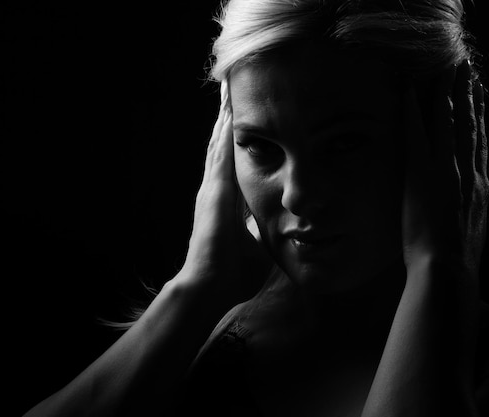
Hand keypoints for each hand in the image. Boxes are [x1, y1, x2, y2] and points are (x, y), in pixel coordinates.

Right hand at [176, 81, 272, 303]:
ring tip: (229, 89)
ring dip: (225, 117)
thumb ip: (261, 232)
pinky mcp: (214, 194)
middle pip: (222, 145)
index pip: (232, 161)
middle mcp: (216, 190)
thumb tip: (278, 228)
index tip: (245, 118)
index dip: (237, 139)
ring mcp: (212, 189)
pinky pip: (220, 156)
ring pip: (219, 143)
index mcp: (225, 201)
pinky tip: (230, 112)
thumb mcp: (256, 246)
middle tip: (231, 89)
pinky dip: (224, 134)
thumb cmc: (231, 273)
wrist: (210, 288)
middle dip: (227, 118)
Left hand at [401, 61, 488, 274]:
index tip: (479, 98)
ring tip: (448, 70)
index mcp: (480, 187)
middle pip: (470, 125)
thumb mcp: (472, 232)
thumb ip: (472, 212)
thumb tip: (472, 206)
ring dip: (448, 93)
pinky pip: (417, 134)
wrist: (448, 269)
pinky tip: (410, 93)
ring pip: (448, 122)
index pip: (480, 144)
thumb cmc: (456, 260)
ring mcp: (446, 170)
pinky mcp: (423, 173)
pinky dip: (414, 111)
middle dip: (469, 95)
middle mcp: (468, 172)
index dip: (480, 117)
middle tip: (468, 71)